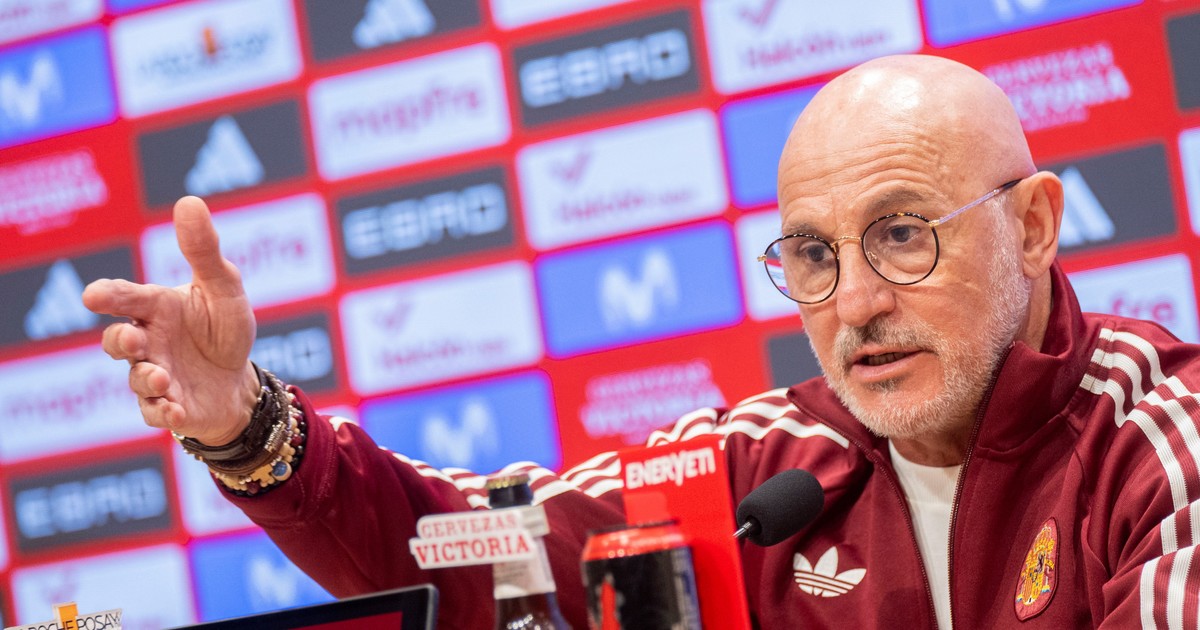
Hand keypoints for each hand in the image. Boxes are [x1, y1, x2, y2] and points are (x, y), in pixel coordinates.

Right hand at [82, 196, 259, 444]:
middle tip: (135, 339)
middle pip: (117, 341)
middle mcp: (148, 342)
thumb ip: (204, 250)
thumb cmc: (225, 328)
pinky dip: (163, 413)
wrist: (240, 381)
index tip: (94, 296)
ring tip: (163, 378)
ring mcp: (154, 376)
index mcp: (156, 307)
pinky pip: (154, 413)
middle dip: (120, 341)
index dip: (109, 296)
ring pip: (135, 379)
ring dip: (146, 379)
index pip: (125, 297)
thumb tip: (189, 201)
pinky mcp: (168, 407)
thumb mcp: (224, 287)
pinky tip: (176, 410)